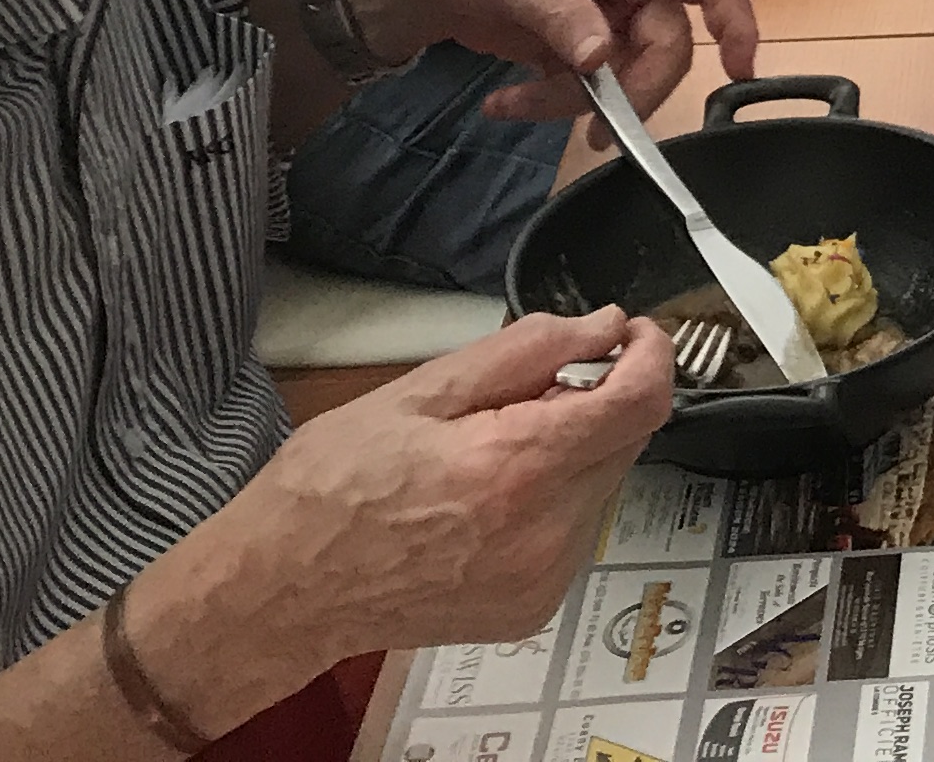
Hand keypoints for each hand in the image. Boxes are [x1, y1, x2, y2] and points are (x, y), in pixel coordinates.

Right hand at [184, 308, 677, 666]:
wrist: (283, 592)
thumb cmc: (331, 488)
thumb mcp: (421, 390)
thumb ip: (526, 352)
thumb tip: (603, 326)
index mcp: (515, 469)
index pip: (640, 401)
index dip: (650, 353)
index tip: (632, 333)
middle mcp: (543, 533)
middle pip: (629, 440)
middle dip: (600, 398)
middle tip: (532, 388)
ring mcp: (543, 579)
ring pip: (607, 483)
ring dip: (578, 449)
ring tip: (495, 447)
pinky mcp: (534, 607)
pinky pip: (578, 529)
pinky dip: (557, 497)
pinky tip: (493, 494)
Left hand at [332, 0, 763, 123]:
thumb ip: (562, 14)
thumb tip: (602, 58)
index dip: (736, 19)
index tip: (739, 70)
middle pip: (667, 46)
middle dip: (633, 91)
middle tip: (599, 130)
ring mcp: (603, 21)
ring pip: (624, 80)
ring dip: (573, 104)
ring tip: (509, 104)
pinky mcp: (574, 53)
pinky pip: (585, 93)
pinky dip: (545, 106)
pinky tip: (500, 103)